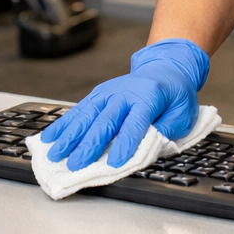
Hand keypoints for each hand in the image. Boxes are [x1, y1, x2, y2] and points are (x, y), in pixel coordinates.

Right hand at [40, 38, 208, 169]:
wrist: (164, 68)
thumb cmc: (175, 96)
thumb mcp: (182, 115)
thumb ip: (166, 132)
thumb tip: (147, 149)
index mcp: (148, 97)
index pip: (134, 124)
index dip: (125, 144)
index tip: (115, 163)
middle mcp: (124, 93)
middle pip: (105, 121)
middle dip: (89, 145)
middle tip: (75, 164)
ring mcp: (108, 93)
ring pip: (86, 115)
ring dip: (70, 136)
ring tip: (55, 153)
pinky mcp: (98, 95)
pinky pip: (79, 110)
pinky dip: (63, 124)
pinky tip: (50, 137)